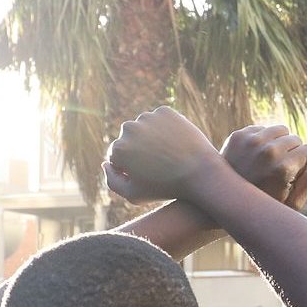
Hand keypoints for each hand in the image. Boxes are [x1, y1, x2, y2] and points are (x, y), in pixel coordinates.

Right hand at [104, 107, 222, 201]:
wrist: (201, 173)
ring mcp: (148, 118)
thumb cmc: (167, 188)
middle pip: (128, 138)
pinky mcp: (166, 111)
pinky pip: (160, 119)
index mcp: (118, 149)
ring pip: (143, 127)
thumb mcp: (133, 195)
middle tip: (159, 162)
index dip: (132, 166)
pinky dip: (165, 127)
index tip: (148, 173)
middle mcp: (129, 129)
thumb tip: (105, 163)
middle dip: (138, 148)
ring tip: (167, 152)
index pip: (117, 156)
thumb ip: (111, 181)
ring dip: (151, 136)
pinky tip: (175, 142)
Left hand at [220, 125, 306, 208]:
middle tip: (277, 170)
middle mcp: (267, 151)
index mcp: (283, 169)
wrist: (224, 200)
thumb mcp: (293, 201)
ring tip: (269, 161)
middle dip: (292, 152)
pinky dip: (263, 140)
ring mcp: (251, 141)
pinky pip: (263, 128)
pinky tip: (255, 157)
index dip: (302, 164)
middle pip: (296, 139)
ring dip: (279, 142)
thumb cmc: (264, 204)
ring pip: (281, 129)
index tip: (289, 177)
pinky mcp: (239, 135)